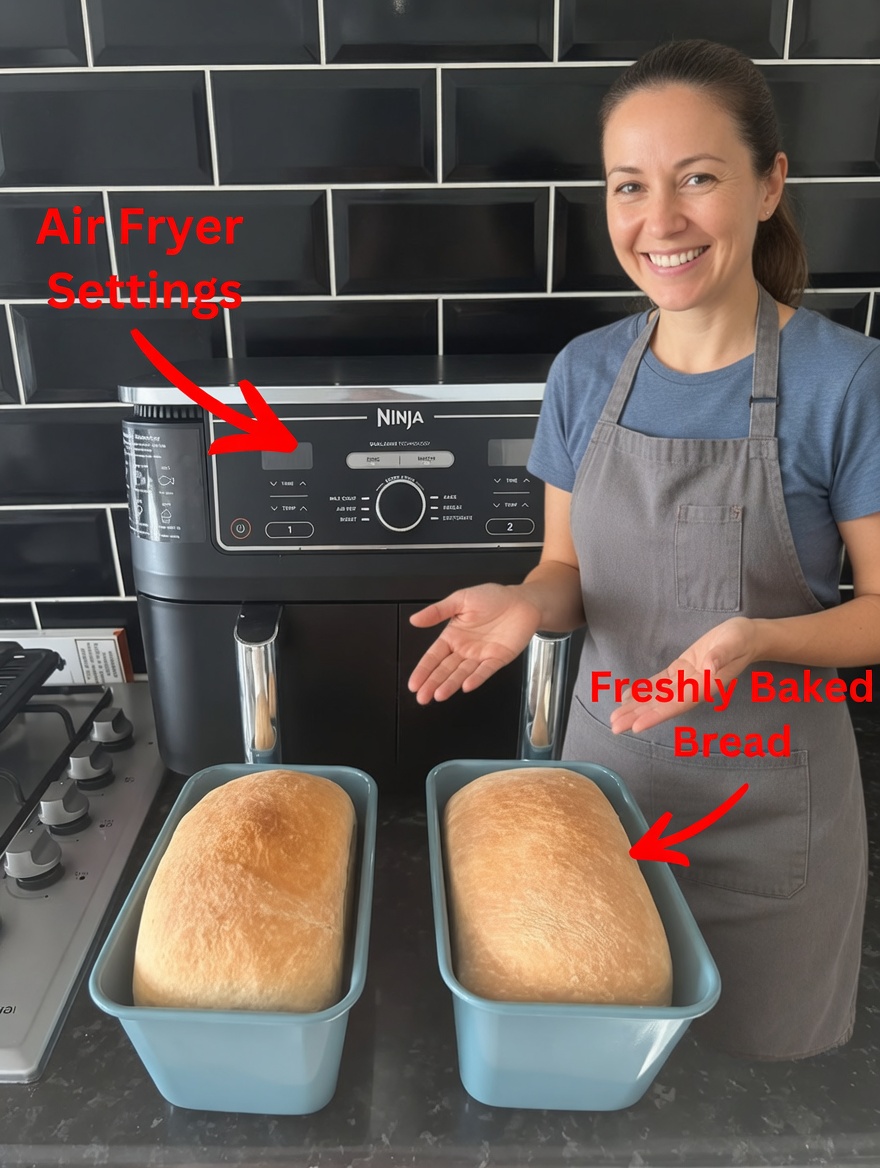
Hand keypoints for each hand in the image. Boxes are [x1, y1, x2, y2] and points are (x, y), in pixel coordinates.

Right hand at [407, 584, 542, 703]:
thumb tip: (414, 620)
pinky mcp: (498, 658)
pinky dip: (476, 678)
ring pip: (462, 673)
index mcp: (453, 635)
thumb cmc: (493, 598)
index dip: (423, 670)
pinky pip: (485, 671)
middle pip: (445, 669)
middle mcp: (465, 649)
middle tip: (422, 697)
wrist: (522, 600)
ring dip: (451, 685)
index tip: (413, 684)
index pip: (434, 656)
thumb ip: (437, 611)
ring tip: (439, 695)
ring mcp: (481, 655)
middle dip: (432, 683)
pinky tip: (466, 686)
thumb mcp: (460, 600)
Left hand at [608, 616, 760, 733]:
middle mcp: (692, 688)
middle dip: (638, 716)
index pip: (677, 704)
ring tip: (615, 717)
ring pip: (656, 697)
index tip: (638, 726)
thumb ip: (720, 657)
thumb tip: (708, 668)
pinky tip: (626, 697)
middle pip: (662, 705)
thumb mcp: (733, 643)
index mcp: (704, 686)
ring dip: (636, 707)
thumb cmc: (741, 640)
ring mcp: (684, 681)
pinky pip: (659, 684)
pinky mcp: (680, 671)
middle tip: (614, 727)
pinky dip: (642, 691)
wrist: (747, 637)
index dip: (656, 715)